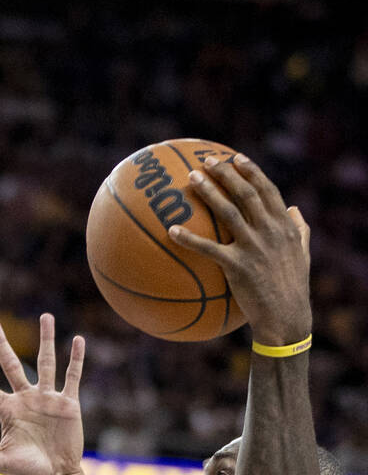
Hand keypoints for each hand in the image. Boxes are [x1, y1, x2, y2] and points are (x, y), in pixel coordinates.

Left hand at [0, 314, 85, 474]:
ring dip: (46, 339)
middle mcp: (25, 399)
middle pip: (11, 364)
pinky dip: (75, 359)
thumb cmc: (26, 472)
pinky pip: (72, 377)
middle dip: (1, 344)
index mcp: (7, 410)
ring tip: (45, 316)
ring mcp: (47, 399)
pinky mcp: (68, 404)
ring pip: (46, 362)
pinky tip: (78, 340)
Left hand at [167, 154, 311, 345]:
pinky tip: (171, 230)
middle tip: (206, 161)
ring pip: (228, 212)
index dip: (252, 172)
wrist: (286, 317)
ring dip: (208, 192)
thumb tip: (296, 210)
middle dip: (226, 174)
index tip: (236, 157)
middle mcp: (271, 232)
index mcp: (285, 227)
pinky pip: (209, 249)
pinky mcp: (238, 266)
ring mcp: (255, 247)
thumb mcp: (303, 254)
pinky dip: (189, 238)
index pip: (269, 191)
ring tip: (190, 179)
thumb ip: (300, 230)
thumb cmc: (292, 287)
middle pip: (246, 194)